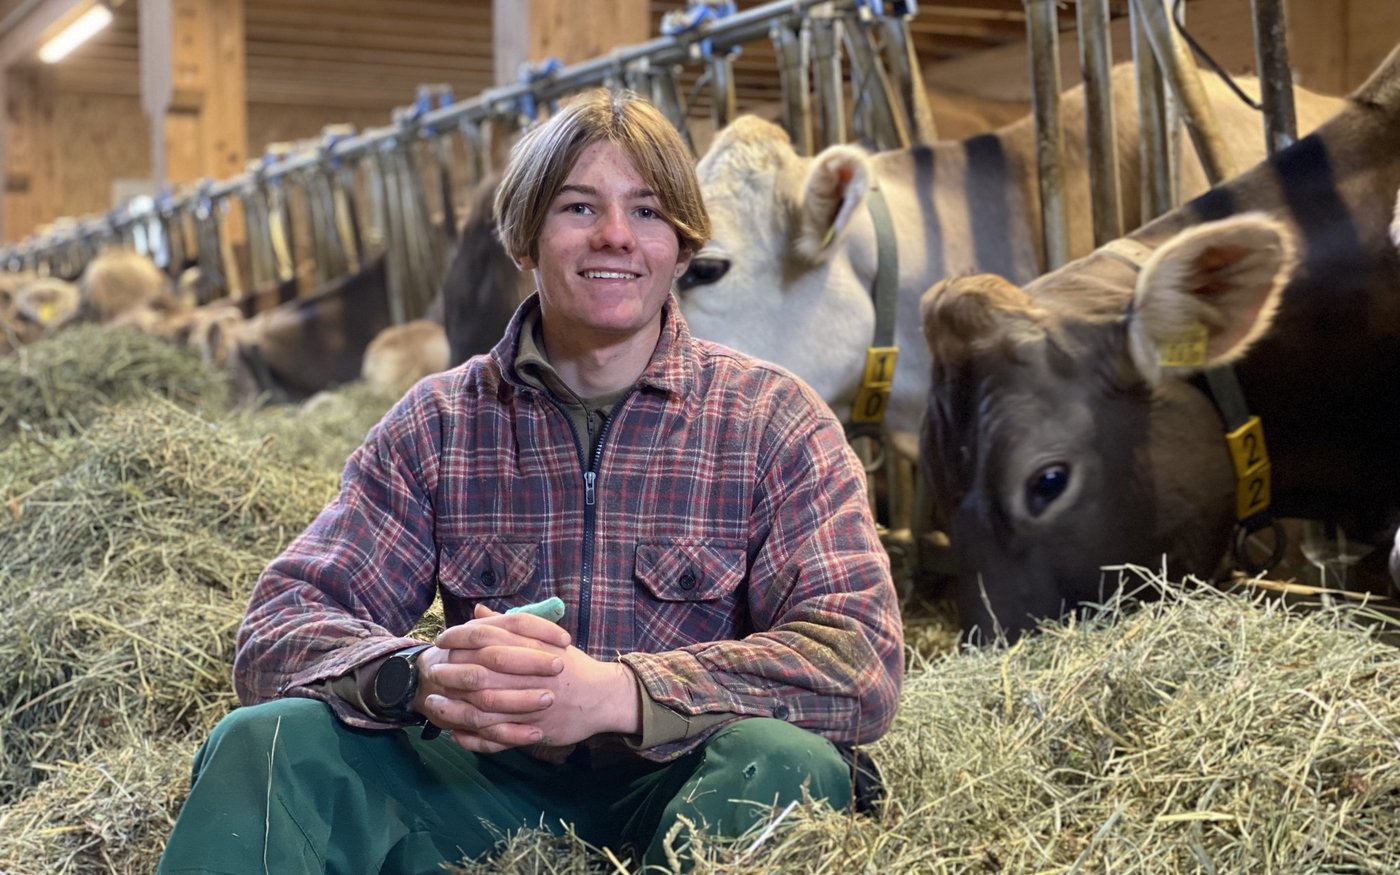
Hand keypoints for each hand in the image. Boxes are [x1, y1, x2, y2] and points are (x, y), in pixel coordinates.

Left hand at [418, 605, 640, 753]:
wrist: (604, 696)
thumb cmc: (571, 666)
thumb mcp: (544, 639)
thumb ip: (509, 626)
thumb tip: (476, 611)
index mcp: (533, 647)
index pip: (488, 637)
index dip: (460, 638)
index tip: (441, 640)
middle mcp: (531, 675)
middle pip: (482, 673)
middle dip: (452, 673)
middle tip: (432, 673)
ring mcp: (532, 705)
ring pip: (485, 709)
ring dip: (455, 708)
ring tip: (433, 705)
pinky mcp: (535, 730)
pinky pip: (499, 737)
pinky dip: (475, 738)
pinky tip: (455, 734)